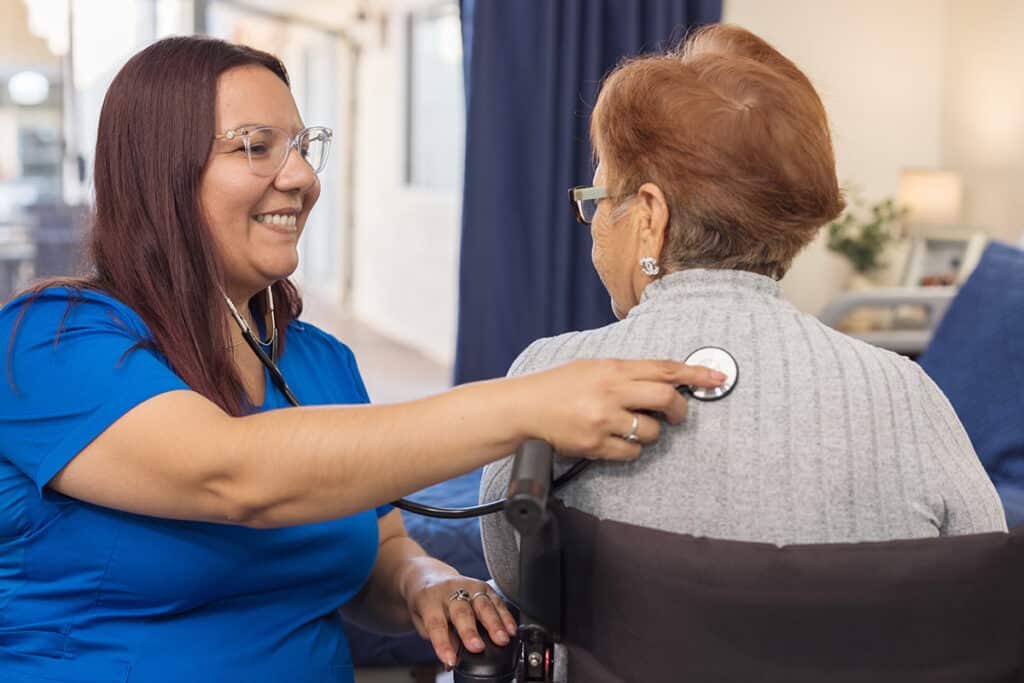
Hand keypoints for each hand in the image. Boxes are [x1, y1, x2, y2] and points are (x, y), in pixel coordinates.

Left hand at [400, 557, 517, 668]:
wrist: (428, 575)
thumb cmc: (425, 602)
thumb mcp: (422, 621)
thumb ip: (438, 637)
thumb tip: (456, 656)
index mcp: (429, 600)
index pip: (436, 623)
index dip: (443, 643)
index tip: (450, 659)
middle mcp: (448, 590)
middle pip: (461, 611)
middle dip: (470, 631)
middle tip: (478, 647)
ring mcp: (467, 585)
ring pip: (482, 604)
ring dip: (494, 623)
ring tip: (502, 639)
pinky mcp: (482, 584)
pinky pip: (496, 600)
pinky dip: (505, 615)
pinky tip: (511, 628)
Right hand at [516, 359, 725, 460]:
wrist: (524, 408)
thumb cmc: (558, 387)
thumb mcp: (593, 368)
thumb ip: (626, 373)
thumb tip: (664, 380)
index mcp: (613, 368)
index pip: (664, 368)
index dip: (696, 372)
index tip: (717, 377)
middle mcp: (611, 391)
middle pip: (667, 399)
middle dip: (679, 410)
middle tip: (676, 415)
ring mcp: (604, 419)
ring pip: (652, 431)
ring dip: (649, 432)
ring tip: (628, 426)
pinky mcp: (595, 444)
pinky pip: (632, 453)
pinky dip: (629, 450)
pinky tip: (614, 441)